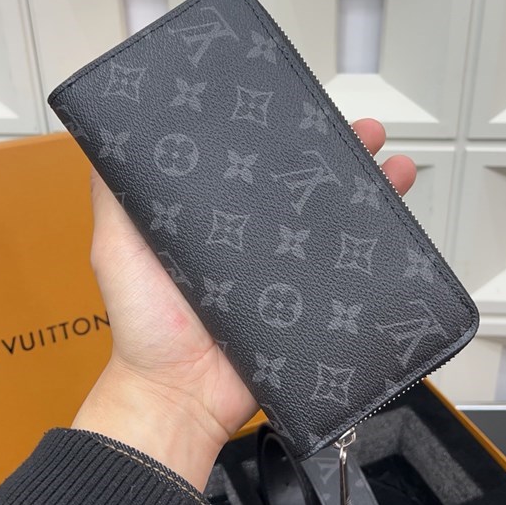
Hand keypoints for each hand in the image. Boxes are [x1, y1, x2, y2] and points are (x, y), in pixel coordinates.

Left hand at [72, 118, 416, 489]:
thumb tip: (109, 135)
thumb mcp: (117, 248)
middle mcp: (258, 240)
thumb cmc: (145, 326)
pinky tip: (396, 222)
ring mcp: (289, 271)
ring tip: (393, 166)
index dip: (283, 135)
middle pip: (305, 187)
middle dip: (340, 153)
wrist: (182, 396)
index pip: (258, 165)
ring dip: (370, 189)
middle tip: (364, 131)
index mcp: (219, 220)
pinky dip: (379, 247)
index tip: (303, 108)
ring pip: (337, 221)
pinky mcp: (311, 302)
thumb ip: (116, 197)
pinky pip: (350, 271)